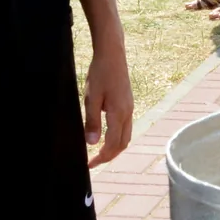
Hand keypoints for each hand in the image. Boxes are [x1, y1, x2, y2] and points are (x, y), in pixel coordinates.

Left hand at [83, 36, 133, 167]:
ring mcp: (130, 108)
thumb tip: (92, 143)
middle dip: (109, 156)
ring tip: (100, 153)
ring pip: (126, 136)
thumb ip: (92, 121)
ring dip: (115, 148)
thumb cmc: (100, 73)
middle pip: (122, 144)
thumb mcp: (91, 98)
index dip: (101, 158)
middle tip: (94, 163)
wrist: (113, 54)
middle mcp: (128, 113)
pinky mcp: (128, 104)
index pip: (112, 144)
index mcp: (118, 114)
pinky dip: (117, 138)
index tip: (90, 165)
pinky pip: (126, 127)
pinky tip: (107, 136)